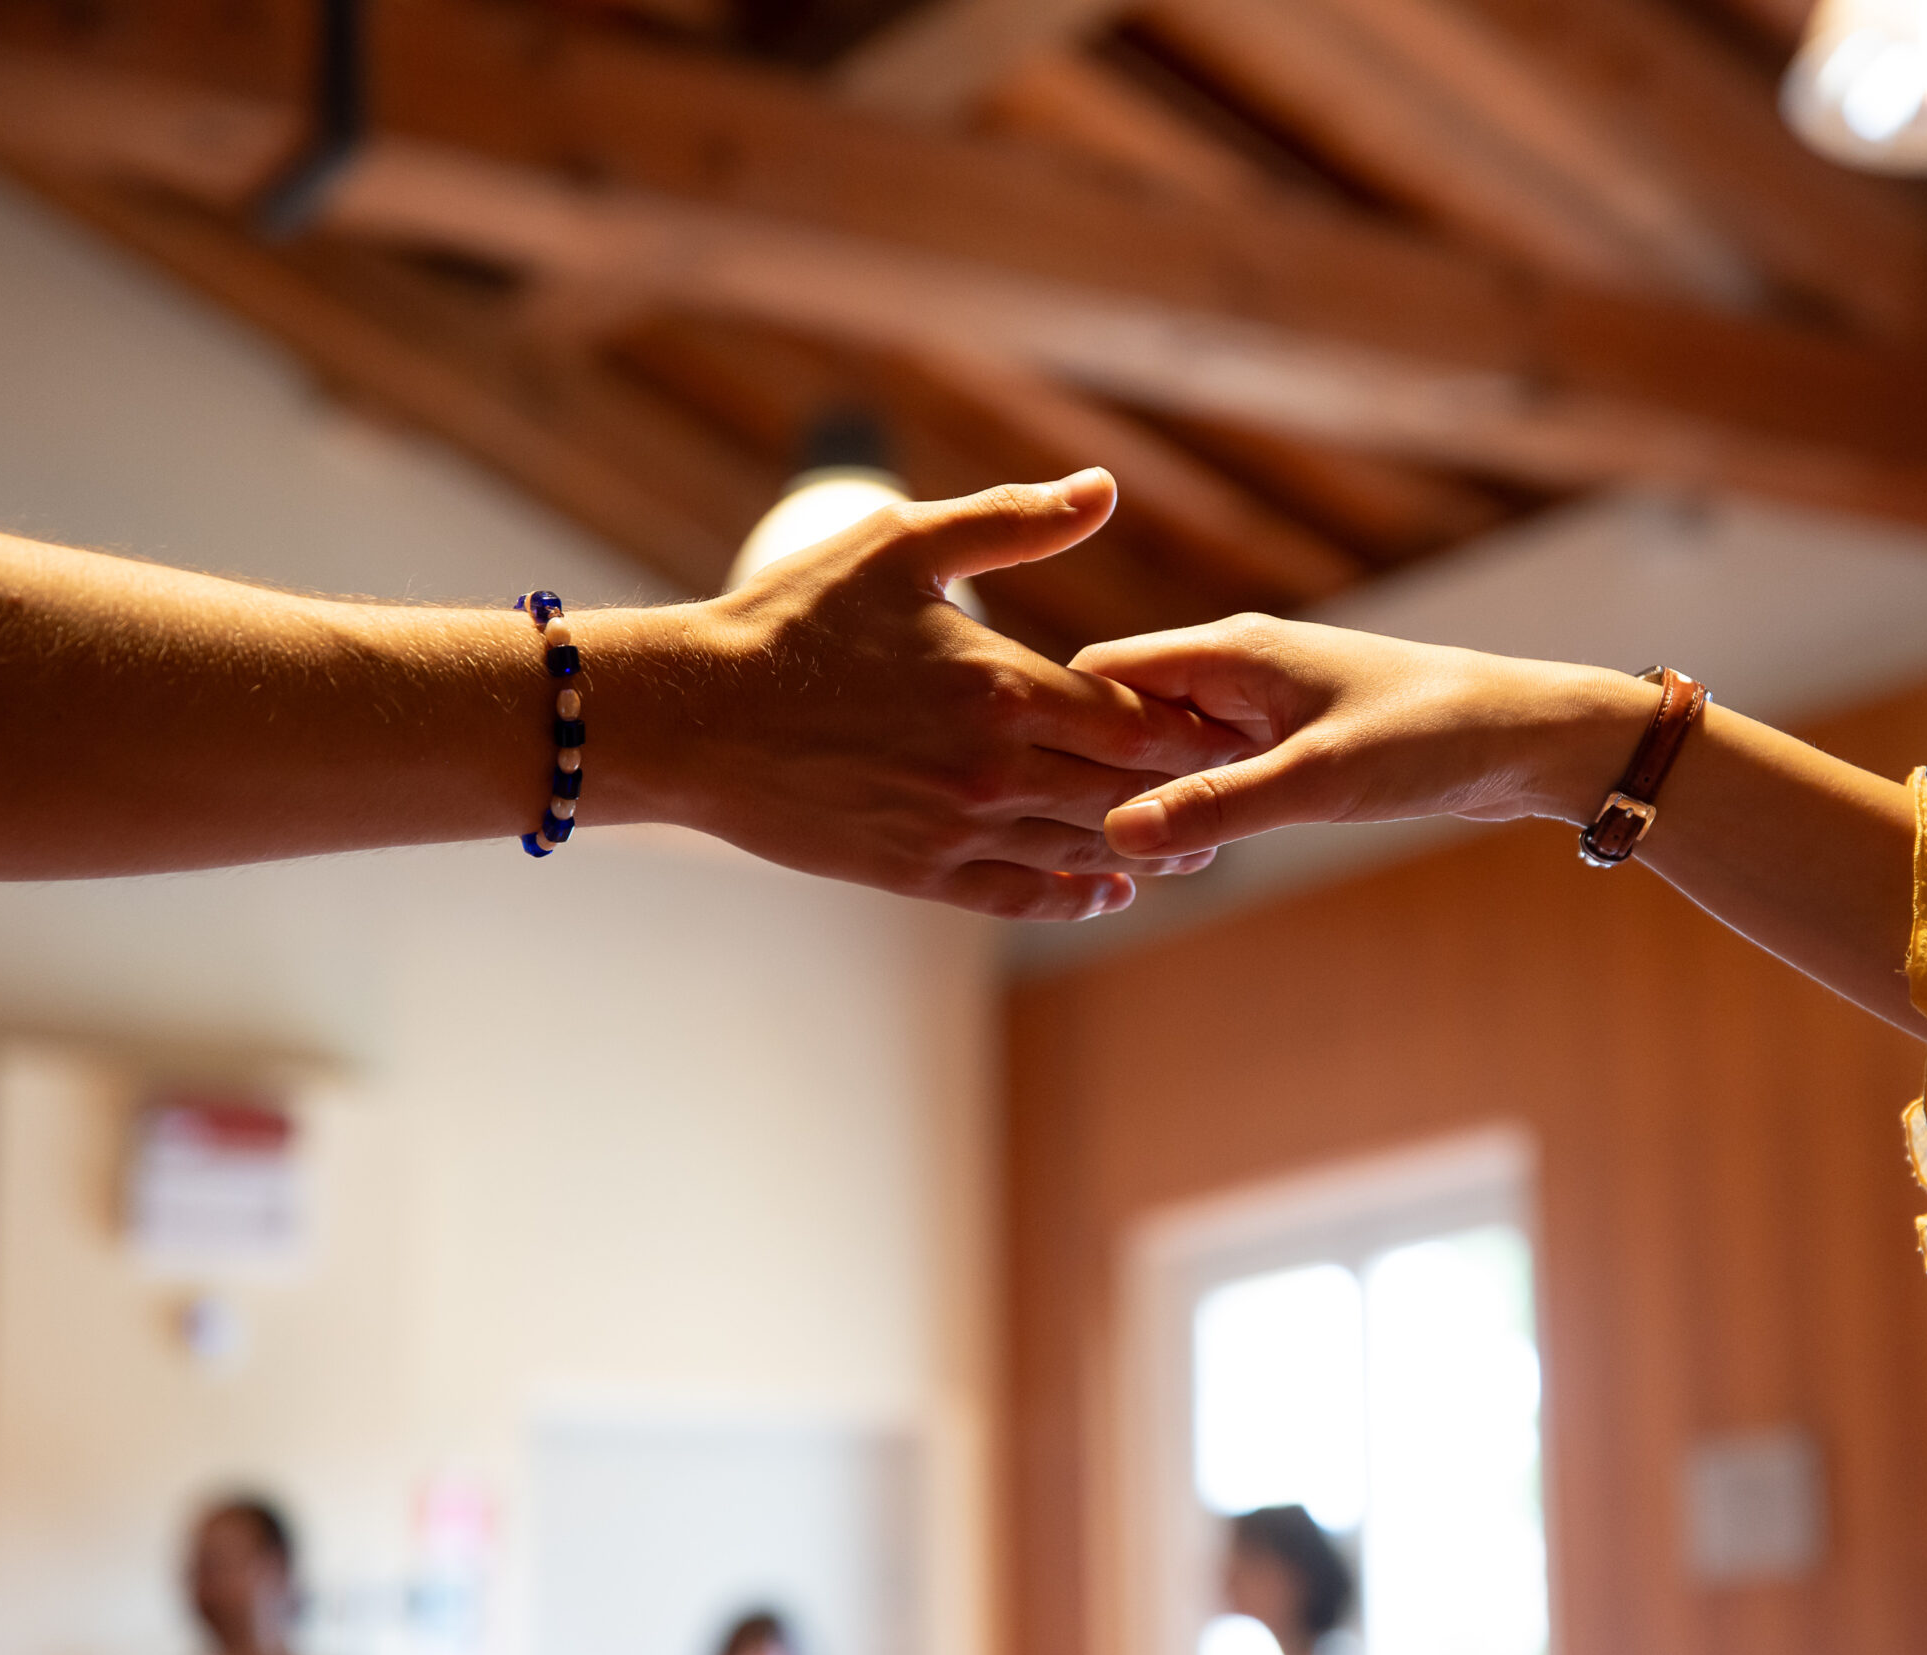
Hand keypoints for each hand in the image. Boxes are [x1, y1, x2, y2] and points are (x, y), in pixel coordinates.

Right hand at [628, 471, 1250, 919]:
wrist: (691, 716)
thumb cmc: (792, 619)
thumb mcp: (899, 546)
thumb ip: (1011, 522)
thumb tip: (1104, 488)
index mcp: (1002, 689)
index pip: (1136, 721)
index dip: (1193, 725)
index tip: (1232, 721)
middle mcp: (993, 771)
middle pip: (1125, 793)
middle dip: (1184, 791)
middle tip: (1234, 788)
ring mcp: (956, 829)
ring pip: (1080, 850)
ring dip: (1141, 849)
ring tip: (1188, 844)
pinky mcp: (915, 872)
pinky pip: (1016, 896)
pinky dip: (1070, 896)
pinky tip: (1103, 890)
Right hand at [1070, 615, 1641, 858]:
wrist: (1530, 738)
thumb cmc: (1434, 738)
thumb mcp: (1319, 781)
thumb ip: (1216, 805)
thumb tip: (1116, 833)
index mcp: (1229, 650)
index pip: (1100, 674)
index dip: (1060, 730)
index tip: (1033, 792)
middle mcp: (1234, 667)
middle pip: (1124, 713)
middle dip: (1097, 776)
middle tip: (1075, 847)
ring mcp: (1260, 704)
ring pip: (1166, 746)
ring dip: (1146, 798)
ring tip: (1124, 864)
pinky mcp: (1288, 738)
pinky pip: (1209, 767)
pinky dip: (1191, 805)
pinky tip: (1186, 856)